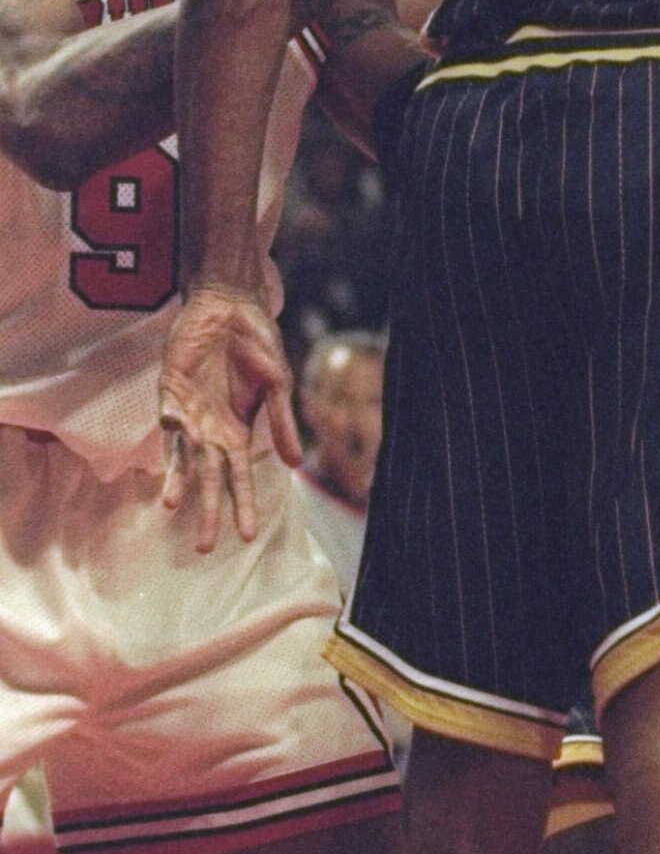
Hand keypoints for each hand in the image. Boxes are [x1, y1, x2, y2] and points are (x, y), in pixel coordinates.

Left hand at [159, 283, 299, 551]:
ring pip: (182, 458)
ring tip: (174, 509)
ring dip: (179, 484)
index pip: (240, 478)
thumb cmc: (257, 342)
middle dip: (209, 511)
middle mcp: (212, 429)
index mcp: (239, 431)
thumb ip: (282, 423)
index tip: (246, 537)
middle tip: (204, 548)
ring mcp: (189, 412)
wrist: (231, 305)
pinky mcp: (171, 391)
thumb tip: (295, 465)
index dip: (242, 506)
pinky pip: (170, 418)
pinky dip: (172, 433)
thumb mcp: (277, 385)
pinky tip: (177, 441)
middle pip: (210, 479)